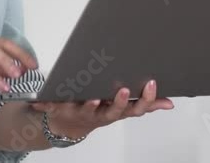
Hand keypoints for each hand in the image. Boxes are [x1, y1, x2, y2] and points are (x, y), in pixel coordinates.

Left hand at [29, 80, 173, 138]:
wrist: (67, 124)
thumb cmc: (99, 111)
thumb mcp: (122, 109)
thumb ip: (146, 104)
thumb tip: (170, 103)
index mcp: (116, 111)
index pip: (135, 108)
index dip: (144, 99)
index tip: (150, 84)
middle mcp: (101, 114)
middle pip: (114, 111)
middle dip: (119, 101)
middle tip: (123, 90)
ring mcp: (82, 112)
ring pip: (87, 110)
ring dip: (90, 105)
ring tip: (93, 97)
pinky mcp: (62, 109)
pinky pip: (54, 106)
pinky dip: (47, 103)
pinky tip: (40, 100)